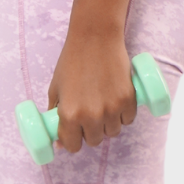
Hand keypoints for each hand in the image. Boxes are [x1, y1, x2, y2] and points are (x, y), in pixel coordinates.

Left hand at [47, 30, 136, 153]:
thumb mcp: (56, 87)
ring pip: (112, 132)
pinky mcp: (128, 99)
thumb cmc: (72, 60)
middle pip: (94, 141)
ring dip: (108, 125)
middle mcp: (91, 115)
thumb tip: (57, 140)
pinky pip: (127, 120)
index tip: (74, 134)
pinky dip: (123, 115)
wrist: (95, 37)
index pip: (72, 146)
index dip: (72, 141)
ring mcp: (111, 108)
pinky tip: (116, 103)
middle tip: (89, 117)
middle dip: (90, 132)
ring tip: (104, 107)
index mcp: (68, 114)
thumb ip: (55, 112)